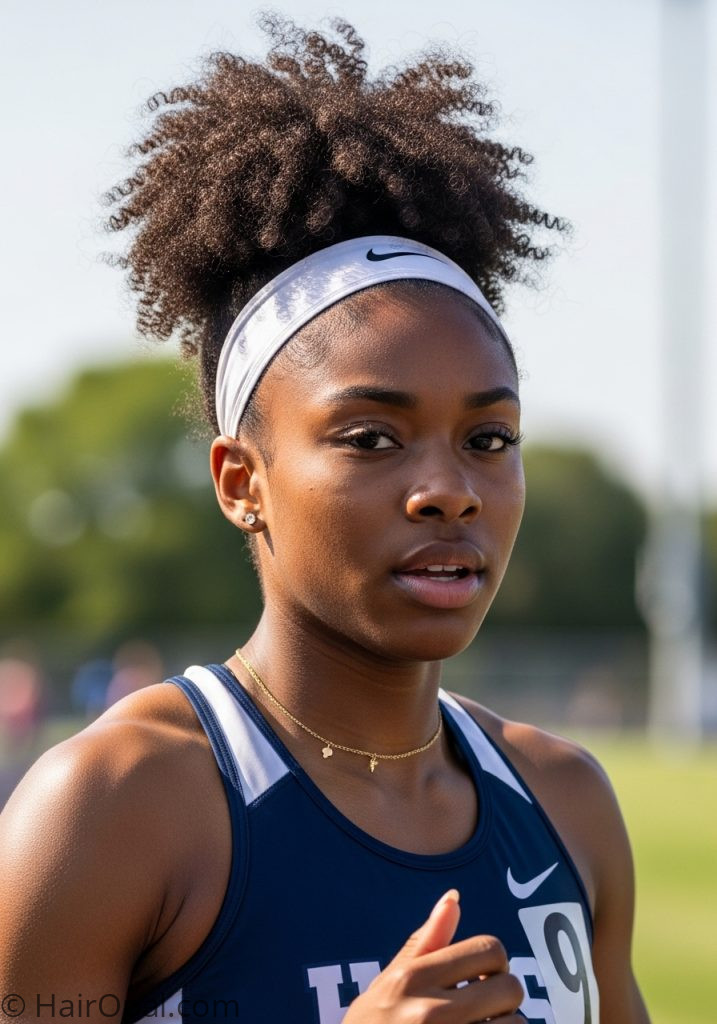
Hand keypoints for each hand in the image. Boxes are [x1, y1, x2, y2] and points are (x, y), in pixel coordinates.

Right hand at [343, 889, 523, 1022]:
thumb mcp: (389, 982)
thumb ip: (425, 942)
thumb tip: (454, 897)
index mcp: (412, 979)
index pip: (489, 949)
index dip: (494, 963)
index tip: (480, 979)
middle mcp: (429, 1012)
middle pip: (510, 987)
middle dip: (504, 999)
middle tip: (483, 1010)